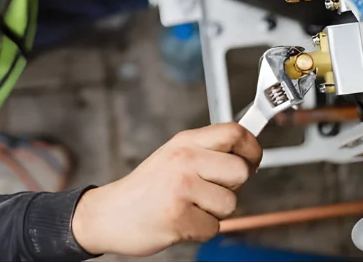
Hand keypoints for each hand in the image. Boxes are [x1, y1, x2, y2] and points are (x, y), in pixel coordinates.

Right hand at [71, 123, 260, 256]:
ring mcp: (180, 187)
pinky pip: (214, 228)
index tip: (252, 159)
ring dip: (214, 212)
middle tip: (209, 190)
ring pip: (230, 204)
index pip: (234, 132)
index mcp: (185, 142)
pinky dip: (200, 230)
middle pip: (241, 170)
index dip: (252, 148)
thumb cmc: (146, 189)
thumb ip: (207, 152)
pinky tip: (180, 220)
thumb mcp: (173, 157)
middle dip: (232, 187)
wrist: (109, 214)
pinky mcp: (178, 216)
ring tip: (189, 206)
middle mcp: (184, 159)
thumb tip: (247, 155)